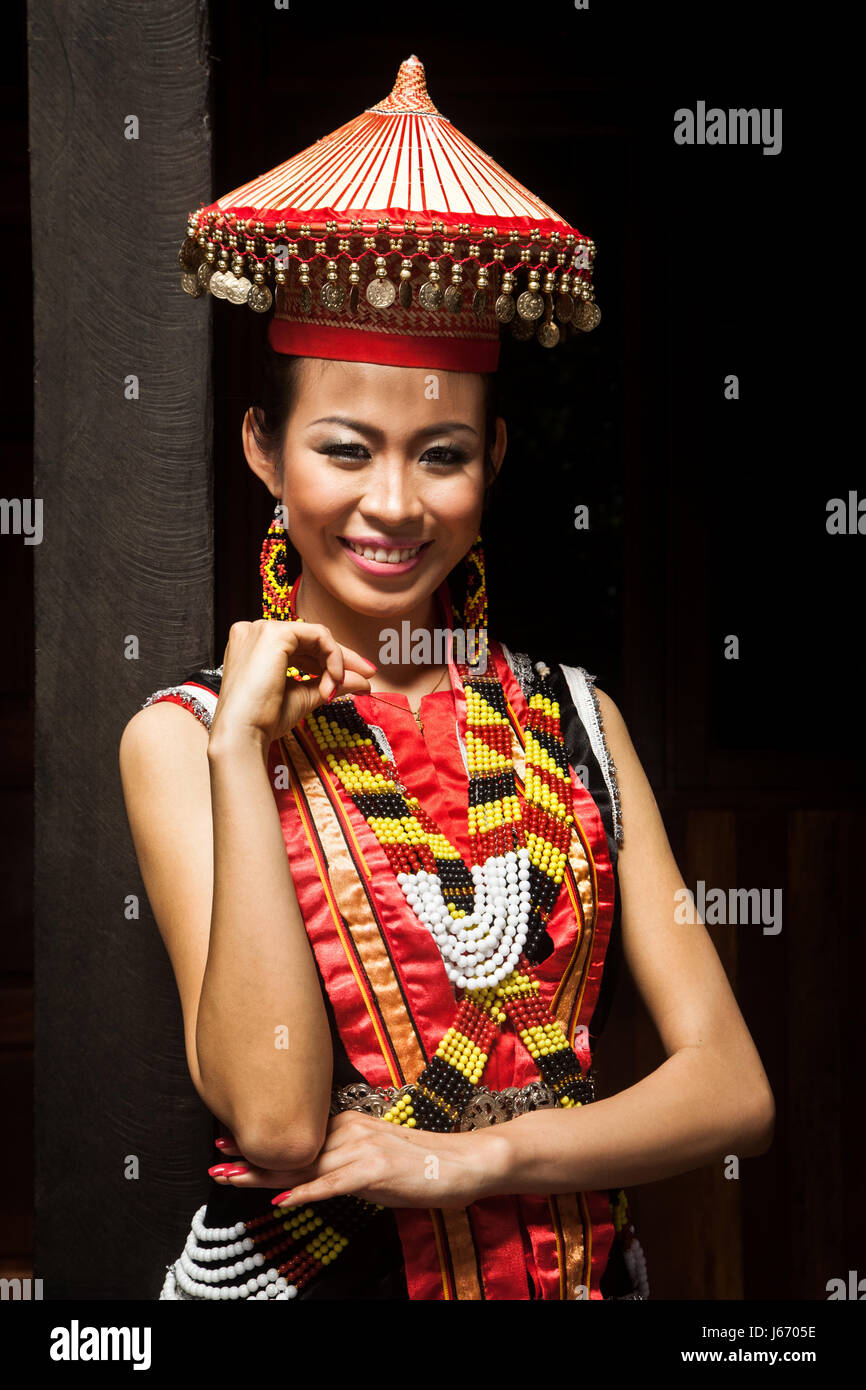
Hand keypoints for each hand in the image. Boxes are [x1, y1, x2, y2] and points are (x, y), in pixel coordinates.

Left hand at [207, 1111, 510, 1210]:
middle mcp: (350, 1131)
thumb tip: (316, 1173)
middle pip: (293, 1150)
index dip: (262, 1142)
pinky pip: (332, 1185)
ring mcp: (362, 1149)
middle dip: (251, 1157)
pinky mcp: (375, 1171)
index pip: (298, 1136)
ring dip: (264, 1174)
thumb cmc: (423, 1164)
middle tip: (215, 1160)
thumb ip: (344, 1162)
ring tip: (231, 1178)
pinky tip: (281, 1201)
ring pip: (303, 1165)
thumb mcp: (375, 1159)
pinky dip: (305, 1194)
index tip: (229, 1145)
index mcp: (349, 1125)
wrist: (466, 1161)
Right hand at [208, 619, 376, 751]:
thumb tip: (363, 682)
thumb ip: (330, 683)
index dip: (330, 660)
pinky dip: (332, 659)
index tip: (356, 677)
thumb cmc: (262, 720)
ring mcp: (262, 630)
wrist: (242, 734)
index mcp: (254, 646)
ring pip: (317, 636)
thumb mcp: (303, 696)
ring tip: (340, 689)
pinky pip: (319, 637)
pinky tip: (331, 682)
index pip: (301, 646)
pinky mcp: (274, 634)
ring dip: (336, 664)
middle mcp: (255, 632)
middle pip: (311, 639)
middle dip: (342, 659)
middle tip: (367, 676)